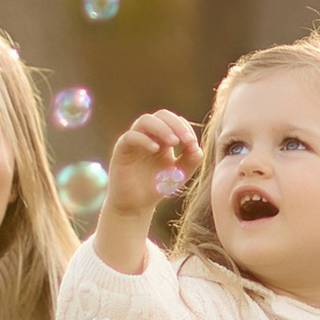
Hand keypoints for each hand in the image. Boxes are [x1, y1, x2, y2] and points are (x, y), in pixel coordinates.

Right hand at [95, 110, 199, 271]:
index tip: (193, 144)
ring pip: (145, 120)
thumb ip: (191, 160)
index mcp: (162, 137)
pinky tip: (155, 150)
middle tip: (187, 140)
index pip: (174, 121)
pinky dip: (144, 140)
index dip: (185, 128)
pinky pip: (131, 136)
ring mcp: (134, 140)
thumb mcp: (179, 174)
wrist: (136, 204)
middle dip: (176, 125)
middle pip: (161, 115)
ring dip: (162, 128)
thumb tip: (197, 147)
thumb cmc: (157, 186)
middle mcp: (148, 135)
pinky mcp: (121, 149)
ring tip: (174, 142)